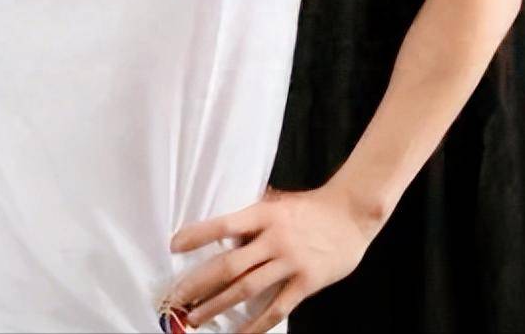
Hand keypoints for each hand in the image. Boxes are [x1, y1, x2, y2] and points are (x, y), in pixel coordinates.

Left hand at [165, 185, 378, 331]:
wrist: (351, 214)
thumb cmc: (310, 207)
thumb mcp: (277, 203)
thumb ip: (253, 218)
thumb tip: (223, 235)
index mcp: (263, 214)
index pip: (223, 226)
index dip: (197, 236)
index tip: (174, 246)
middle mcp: (274, 238)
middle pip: (229, 264)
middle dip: (199, 282)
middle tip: (176, 295)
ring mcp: (290, 262)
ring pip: (247, 288)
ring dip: (218, 304)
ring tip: (196, 316)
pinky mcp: (307, 282)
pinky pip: (277, 308)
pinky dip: (256, 324)